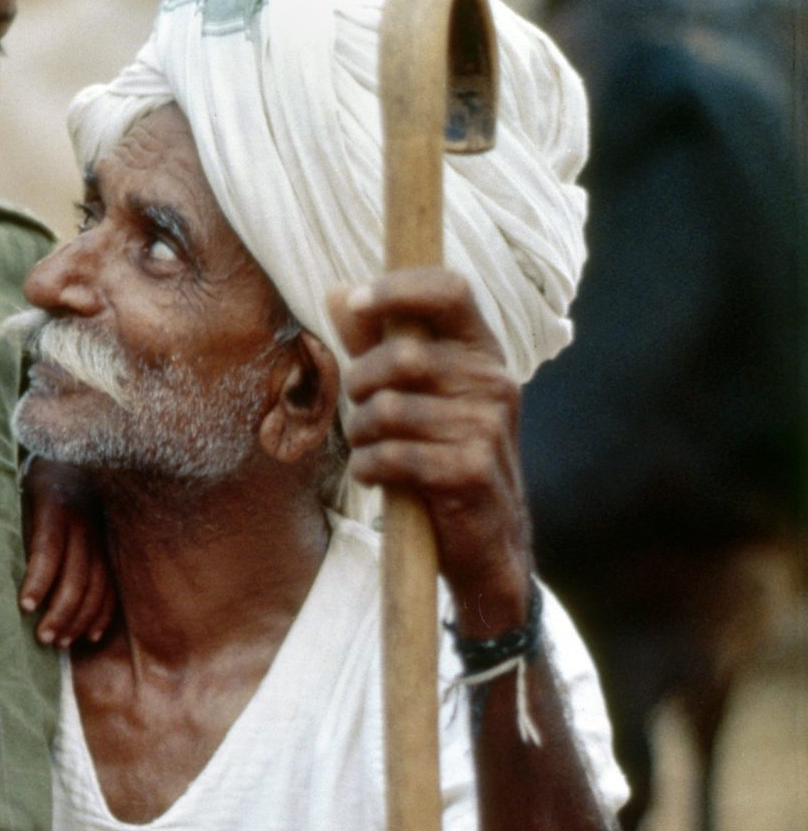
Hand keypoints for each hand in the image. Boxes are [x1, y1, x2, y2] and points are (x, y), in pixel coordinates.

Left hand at [20, 457, 113, 646]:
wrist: (72, 460)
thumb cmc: (31, 486)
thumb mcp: (18, 495)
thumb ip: (11, 527)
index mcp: (55, 504)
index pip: (48, 549)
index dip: (38, 580)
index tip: (24, 607)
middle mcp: (84, 521)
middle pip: (77, 575)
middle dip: (60, 611)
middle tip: (44, 638)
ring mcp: (102, 536)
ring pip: (97, 585)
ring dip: (79, 619)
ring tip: (61, 642)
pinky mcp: (111, 547)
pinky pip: (112, 586)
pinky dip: (102, 613)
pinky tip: (89, 635)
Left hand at [330, 269, 533, 636]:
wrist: (488, 541)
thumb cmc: (443, 456)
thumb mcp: (416, 394)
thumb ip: (377, 343)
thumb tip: (336, 290)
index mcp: (483, 353)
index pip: (451, 290)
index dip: (399, 288)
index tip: (356, 302)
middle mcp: (494, 382)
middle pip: (402, 356)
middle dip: (361, 383)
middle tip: (360, 410)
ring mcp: (485, 427)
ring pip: (388, 411)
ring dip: (361, 434)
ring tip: (369, 448)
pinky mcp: (469, 471)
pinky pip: (391, 456)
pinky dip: (369, 468)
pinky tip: (376, 476)